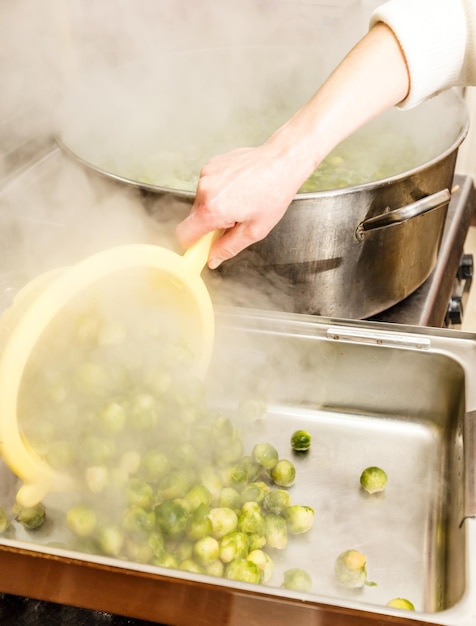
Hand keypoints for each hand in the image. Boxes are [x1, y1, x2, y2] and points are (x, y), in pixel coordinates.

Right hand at [175, 143, 305, 268]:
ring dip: (215, 207)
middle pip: (193, 218)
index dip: (192, 244)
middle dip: (210, 224)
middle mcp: (204, 190)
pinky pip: (208, 187)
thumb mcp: (254, 230)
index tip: (204, 245)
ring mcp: (206, 175)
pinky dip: (219, 192)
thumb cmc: (274, 192)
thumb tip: (212, 259)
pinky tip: (238, 188)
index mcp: (212, 209)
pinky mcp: (211, 165)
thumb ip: (229, 248)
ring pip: (201, 202)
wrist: (282, 161)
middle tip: (234, 221)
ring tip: (240, 201)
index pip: (184, 234)